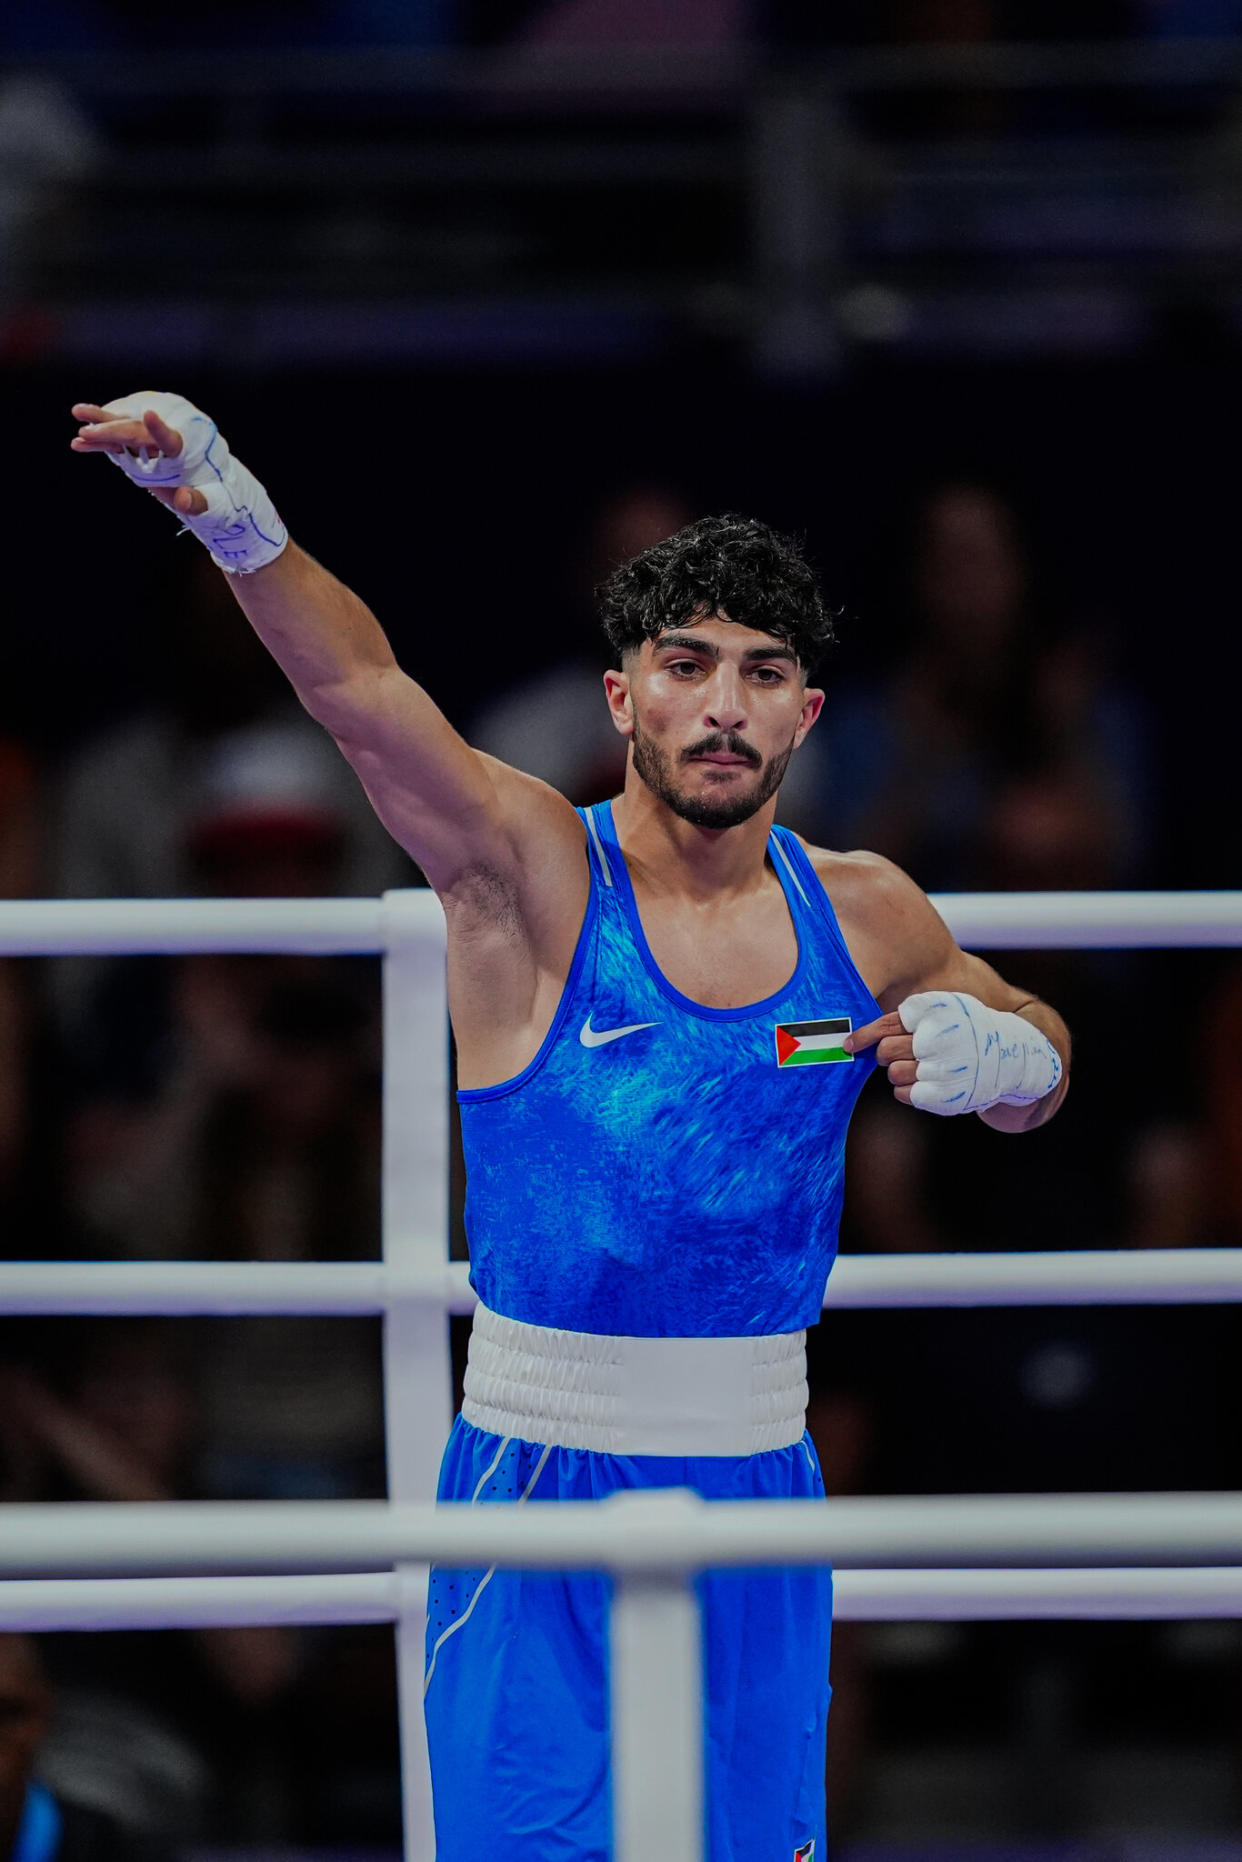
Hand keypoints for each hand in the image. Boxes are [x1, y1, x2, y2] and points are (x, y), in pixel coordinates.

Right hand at [70, 398, 208, 516]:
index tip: (150, 413)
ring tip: (77, 411)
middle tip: (87, 431)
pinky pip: (116, 442)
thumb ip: (197, 502)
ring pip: (123, 427)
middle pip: (137, 430)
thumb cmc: (215, 494)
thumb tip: (183, 500)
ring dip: (100, 423)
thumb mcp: (213, 503)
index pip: (172, 438)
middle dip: (112, 429)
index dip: (160, 428)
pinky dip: (99, 443)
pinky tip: (78, 443)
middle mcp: (167, 436)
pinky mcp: (140, 445)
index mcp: (187, 448)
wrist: (210, 482)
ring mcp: (151, 439)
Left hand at [845, 991, 1061, 1116]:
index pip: (886, 1025)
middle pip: (884, 1051)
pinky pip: (904, 1094)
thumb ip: (911, 1014)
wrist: (1012, 1053)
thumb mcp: (946, 1006)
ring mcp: (942, 1069)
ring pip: (893, 1073)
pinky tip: (925, 1080)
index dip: (863, 1036)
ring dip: (898, 1070)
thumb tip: (861, 1033)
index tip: (849, 1045)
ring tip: (919, 1064)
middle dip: (884, 1052)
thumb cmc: (967, 1027)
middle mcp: (938, 1040)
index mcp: (936, 1013)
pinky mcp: (944, 1095)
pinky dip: (907, 1088)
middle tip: (896, 1051)